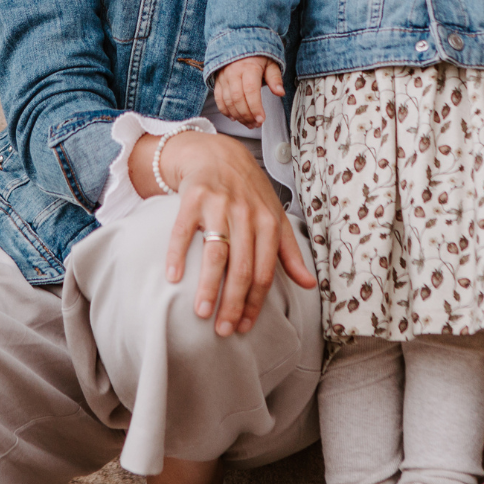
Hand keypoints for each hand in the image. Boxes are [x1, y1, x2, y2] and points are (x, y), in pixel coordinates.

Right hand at [129, 130, 316, 336]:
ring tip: (201, 313)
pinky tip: (173, 277)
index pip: (264, 271)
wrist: (218, 153)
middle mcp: (246, 214)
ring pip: (216, 252)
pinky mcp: (193, 197)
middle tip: (223, 330)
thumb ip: (289, 252)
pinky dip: (177, 253)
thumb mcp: (275, 217)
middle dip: (233, 302)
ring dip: (208, 286)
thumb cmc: (248, 192)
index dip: (255, 302)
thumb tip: (310, 284)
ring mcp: (219, 204)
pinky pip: (183, 230)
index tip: (244, 326)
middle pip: (241, 267)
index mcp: (268, 222)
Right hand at [213, 56, 283, 129]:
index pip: (251, 91)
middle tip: (256, 124)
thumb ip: (275, 78)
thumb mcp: (270, 63)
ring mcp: (224, 77)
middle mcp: (234, 73)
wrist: (238, 43)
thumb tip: (280, 92)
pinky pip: (219, 99)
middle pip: (238, 99)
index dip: (255, 107)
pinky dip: (225, 111)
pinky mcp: (218, 81)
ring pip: (228, 101)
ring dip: (238, 116)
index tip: (261, 119)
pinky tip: (234, 118)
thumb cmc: (257, 56)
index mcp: (249, 68)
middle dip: (247, 115)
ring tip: (248, 123)